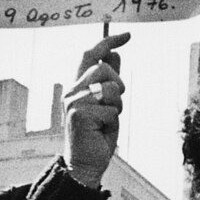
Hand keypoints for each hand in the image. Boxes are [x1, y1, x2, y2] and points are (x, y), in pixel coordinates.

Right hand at [65, 32, 129, 188]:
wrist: (85, 164)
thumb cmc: (97, 134)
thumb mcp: (107, 103)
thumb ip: (109, 80)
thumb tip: (114, 55)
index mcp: (77, 85)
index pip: (90, 54)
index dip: (109, 42)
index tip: (127, 35)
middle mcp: (72, 91)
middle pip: (104, 69)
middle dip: (118, 86)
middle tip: (113, 106)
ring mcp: (73, 102)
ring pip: (110, 88)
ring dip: (117, 106)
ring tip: (106, 121)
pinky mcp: (79, 115)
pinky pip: (111, 110)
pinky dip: (113, 122)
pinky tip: (102, 131)